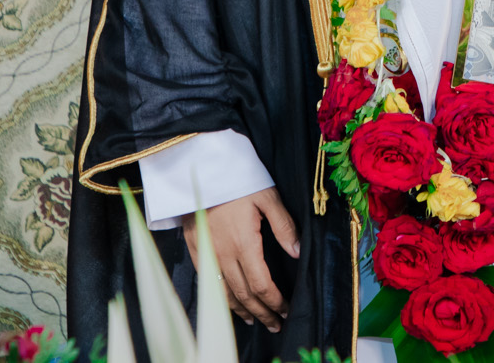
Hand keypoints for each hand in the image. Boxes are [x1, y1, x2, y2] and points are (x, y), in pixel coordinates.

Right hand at [180, 186, 300, 332]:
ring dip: (240, 310)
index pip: (261, 284)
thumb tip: (298, 253)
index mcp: (244, 243)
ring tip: (255, 319)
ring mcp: (206, 253)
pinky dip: (220, 298)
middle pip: (243, 294)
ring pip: (223, 293)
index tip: (287, 309)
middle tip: (276, 324)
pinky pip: (207, 282)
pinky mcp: (195, 248)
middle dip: (262, 312)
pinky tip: (229, 303)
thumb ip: (284, 226)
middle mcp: (223, 254)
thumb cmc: (238, 180)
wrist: (201, 168)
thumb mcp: (268, 196)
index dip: (275, 301)